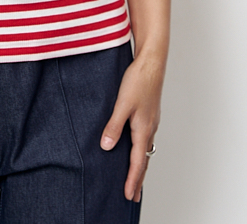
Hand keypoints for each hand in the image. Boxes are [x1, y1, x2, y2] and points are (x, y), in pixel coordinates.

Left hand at [100, 51, 164, 201]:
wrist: (151, 62)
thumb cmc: (138, 81)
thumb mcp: (122, 104)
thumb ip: (114, 126)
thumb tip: (107, 147)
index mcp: (143, 129)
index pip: (138, 162)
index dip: (132, 179)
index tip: (128, 195)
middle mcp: (150, 128)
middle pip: (144, 160)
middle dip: (138, 179)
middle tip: (133, 196)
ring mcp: (150, 121)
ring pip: (145, 149)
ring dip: (140, 165)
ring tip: (134, 177)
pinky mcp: (149, 113)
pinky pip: (145, 138)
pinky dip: (141, 150)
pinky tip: (135, 147)